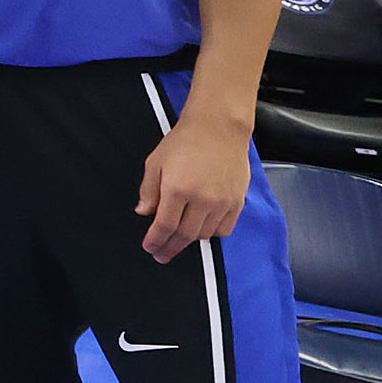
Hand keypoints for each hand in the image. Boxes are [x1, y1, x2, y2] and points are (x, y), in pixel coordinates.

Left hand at [136, 107, 252, 262]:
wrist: (218, 129)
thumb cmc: (184, 142)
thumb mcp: (156, 162)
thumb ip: (149, 190)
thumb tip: (144, 213)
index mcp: (177, 189)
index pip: (164, 226)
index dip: (156, 240)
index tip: (150, 248)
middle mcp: (202, 199)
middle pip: (184, 235)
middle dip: (170, 247)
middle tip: (161, 254)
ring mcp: (222, 202)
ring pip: (204, 234)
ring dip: (189, 240)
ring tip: (178, 240)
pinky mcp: (237, 202)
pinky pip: (224, 229)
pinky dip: (211, 234)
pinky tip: (201, 230)